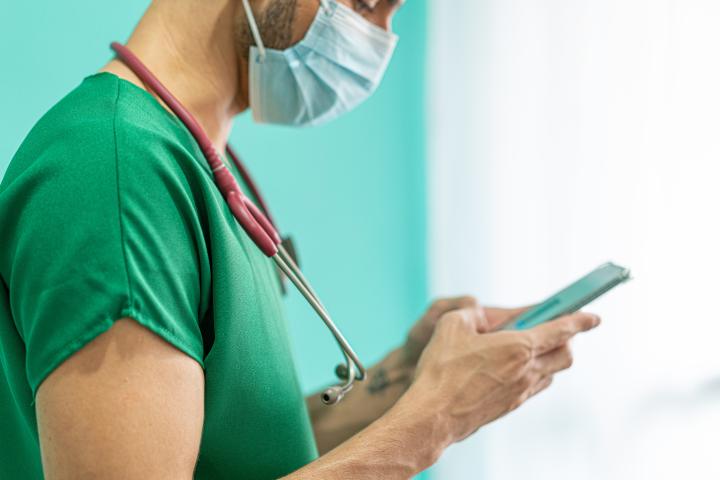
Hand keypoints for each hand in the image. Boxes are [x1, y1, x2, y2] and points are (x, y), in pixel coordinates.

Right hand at [405, 309, 600, 444]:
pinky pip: (534, 387)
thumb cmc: (441, 370)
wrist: (433, 415)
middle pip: (566, 355)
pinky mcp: (510, 406)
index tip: (594, 316)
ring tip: (527, 348)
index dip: (580, 320)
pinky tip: (511, 369)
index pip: (561, 330)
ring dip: (549, 358)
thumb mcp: (451, 325)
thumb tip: (478, 314)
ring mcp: (520, 392)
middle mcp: (526, 371)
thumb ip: (470, 314)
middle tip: (554, 329)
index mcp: (518, 347)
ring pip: (551, 373)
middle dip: (567, 340)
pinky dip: (533, 373)